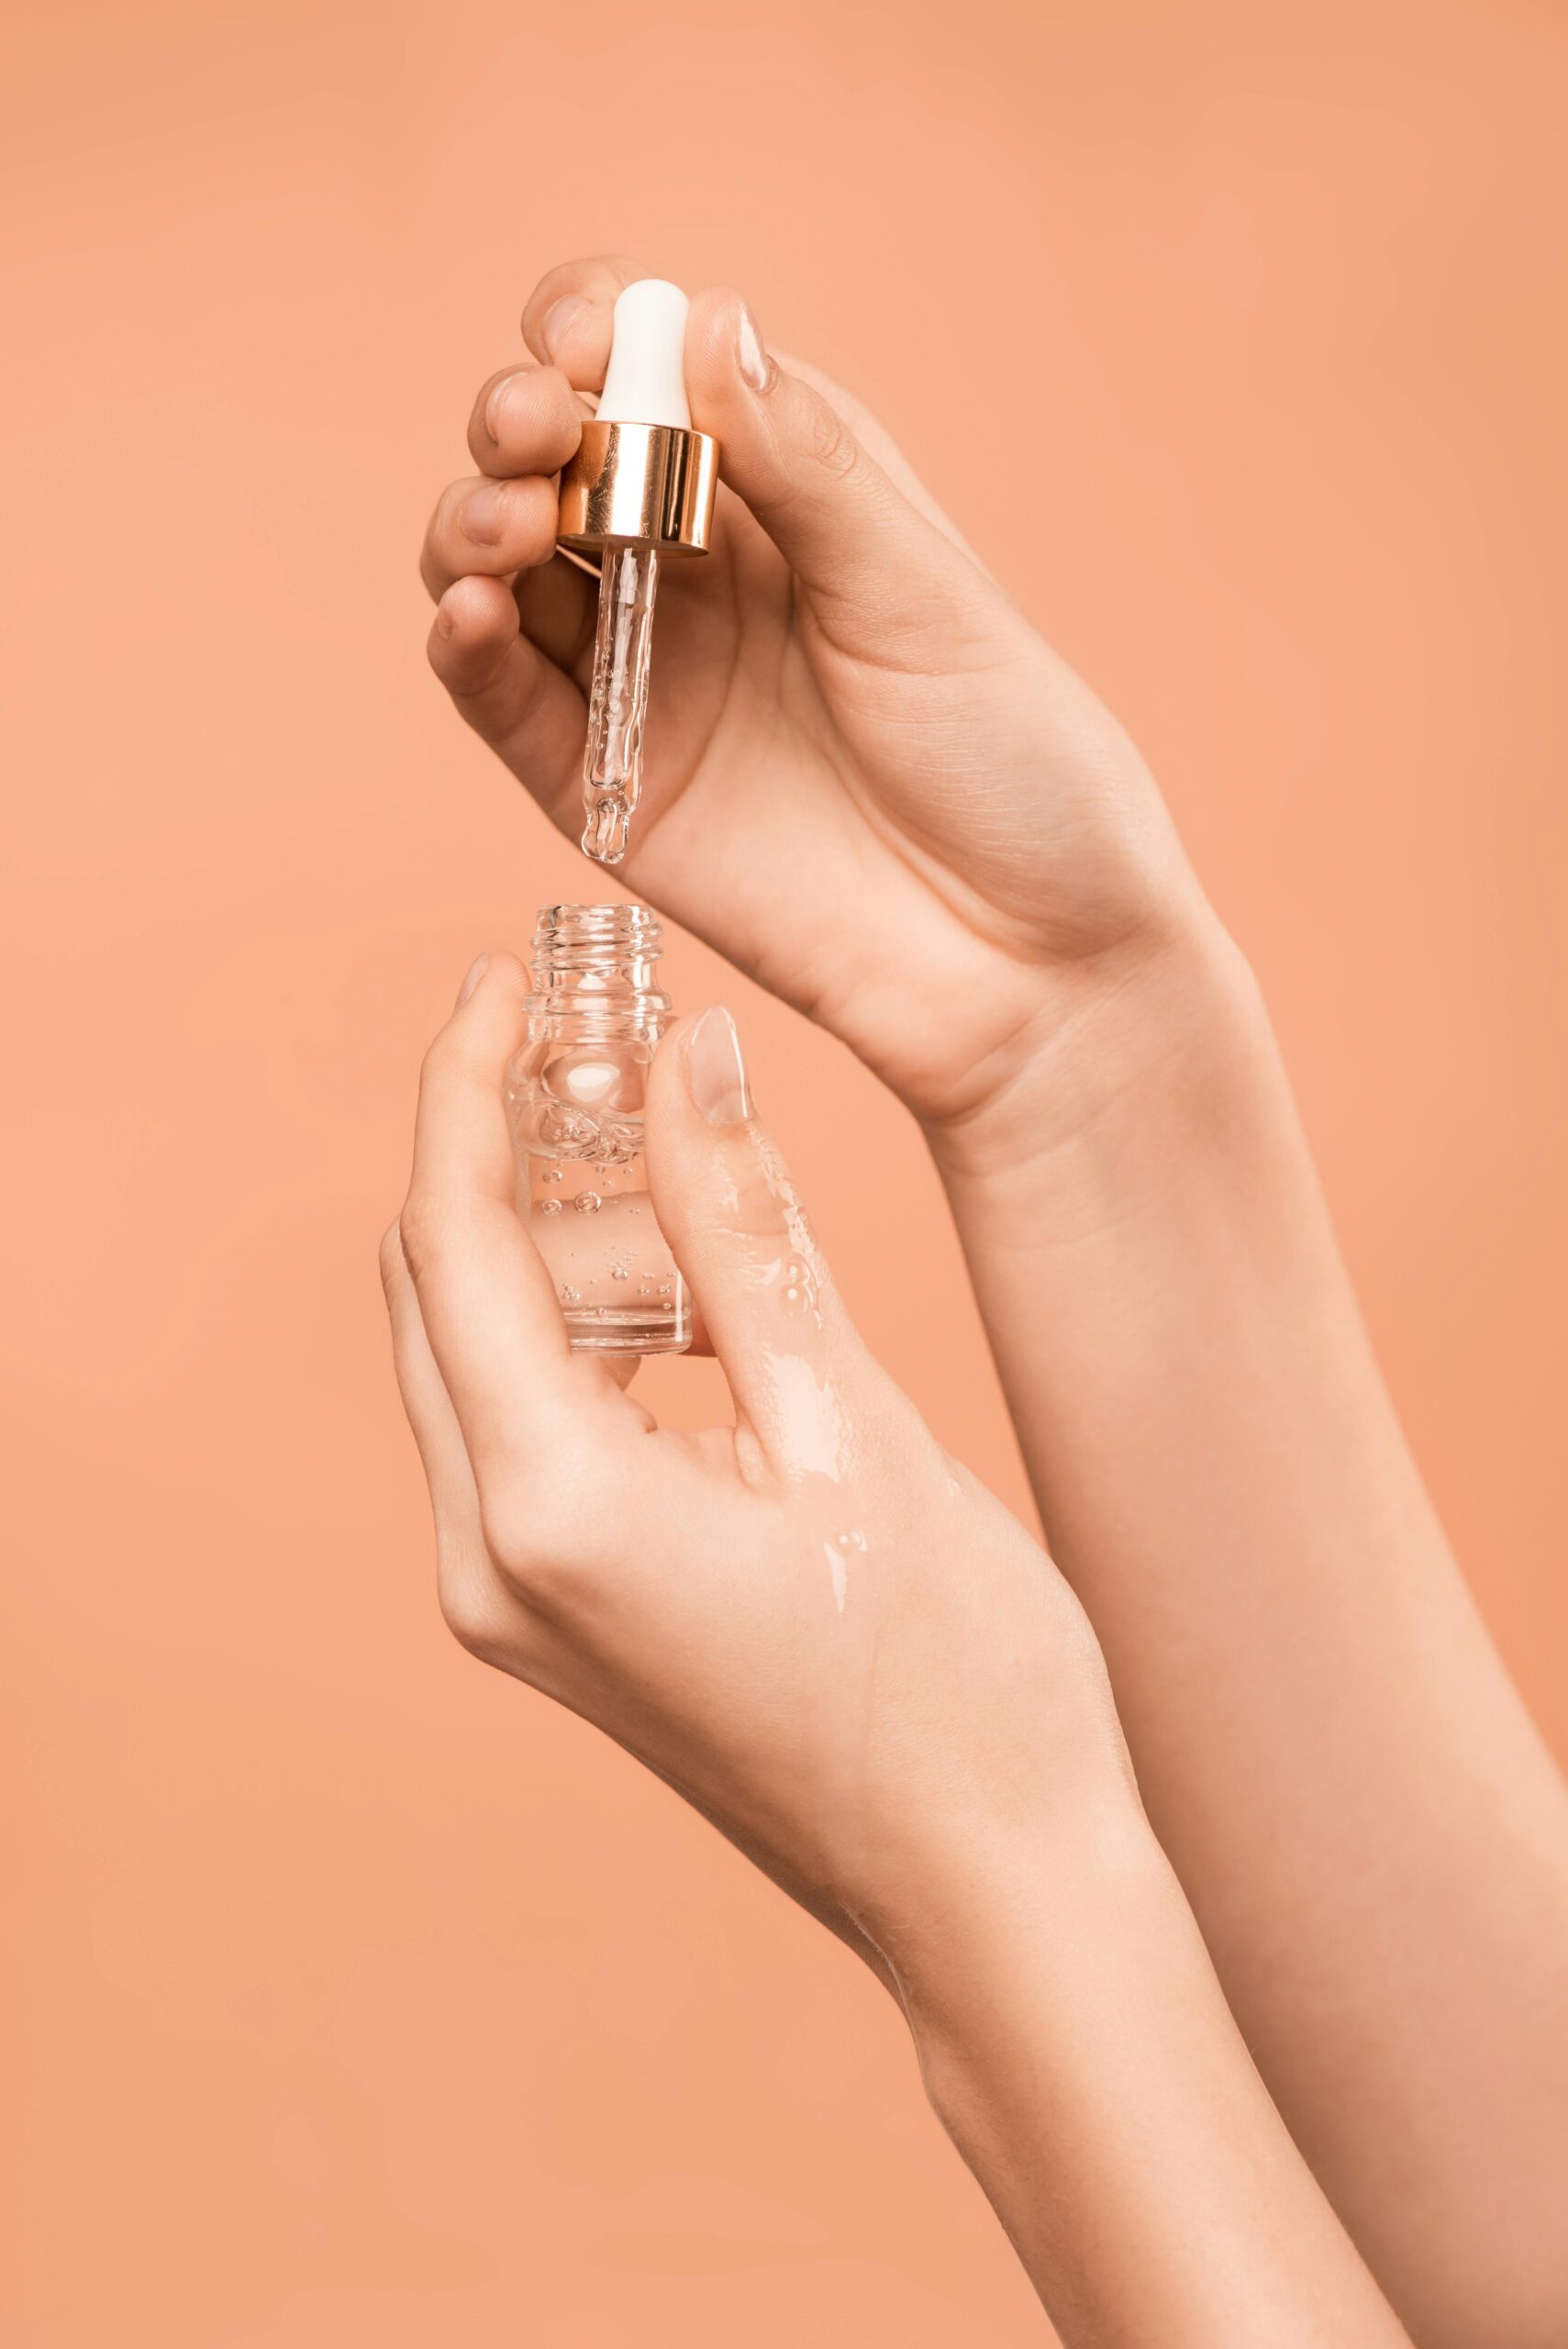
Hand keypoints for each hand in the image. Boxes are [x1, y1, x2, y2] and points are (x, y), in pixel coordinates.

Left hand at [380, 955, 1413, 2348]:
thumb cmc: (960, 1679)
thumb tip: (688, 1052)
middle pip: (438, 1292)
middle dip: (498, 1152)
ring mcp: (512, 1606)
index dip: (465, 1088)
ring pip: (478, 1359)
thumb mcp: (856, 1421)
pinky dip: (577, 1338)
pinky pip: (523, 1432)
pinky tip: (677, 1289)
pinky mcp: (558, 1621)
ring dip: (547, 1244)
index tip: (501, 980)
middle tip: (589, 1039)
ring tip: (655, 1147)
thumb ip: (746, 1227)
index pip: (454, 1241)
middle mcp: (491, 1562)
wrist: (995, 1891)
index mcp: (552, 1508)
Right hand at [420, 256, 1220, 1156]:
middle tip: (537, 426)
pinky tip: (474, 611)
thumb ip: (808, 467)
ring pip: (502, 568)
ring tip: (510, 525)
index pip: (657, 373)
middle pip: (554, 458)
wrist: (1030, 966)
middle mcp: (698, 576)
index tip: (589, 333)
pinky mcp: (603, 790)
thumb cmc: (1017, 770)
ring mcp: (643, 681)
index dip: (600, 333)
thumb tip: (707, 321)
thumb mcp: (925, 595)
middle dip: (520, 418)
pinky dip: (465, 647)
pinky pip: (503, 702)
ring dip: (474, 521)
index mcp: (787, 497)